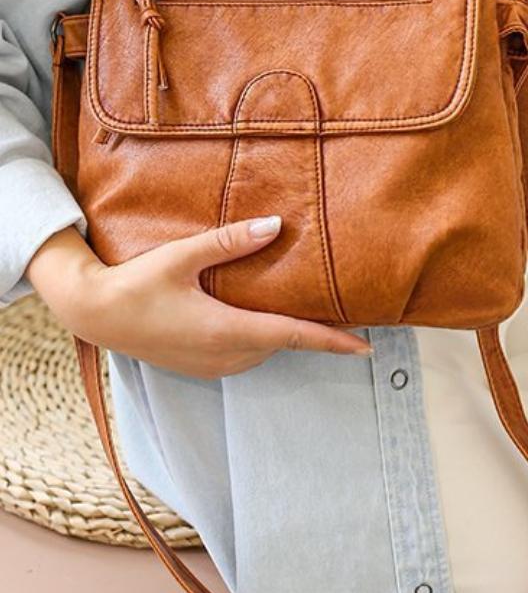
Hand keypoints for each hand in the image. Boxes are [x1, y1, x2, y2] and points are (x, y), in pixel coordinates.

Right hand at [25, 218, 371, 378]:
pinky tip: (261, 317)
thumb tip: (275, 225)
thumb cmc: (136, 284)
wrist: (95, 315)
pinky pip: (245, 354)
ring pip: (264, 349)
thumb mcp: (181, 257)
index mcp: (227, 329)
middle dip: (313, 331)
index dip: (332, 340)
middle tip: (341, 310)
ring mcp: (212, 365)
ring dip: (285, 334)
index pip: (294, 336)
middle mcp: (225, 355)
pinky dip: (262, 338)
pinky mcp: (201, 367)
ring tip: (308, 311)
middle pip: (283, 342)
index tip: (366, 345)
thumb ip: (229, 242)